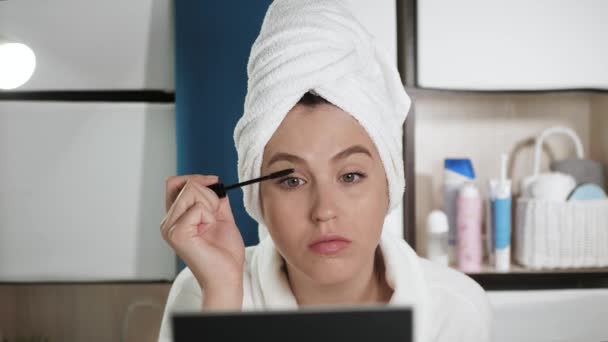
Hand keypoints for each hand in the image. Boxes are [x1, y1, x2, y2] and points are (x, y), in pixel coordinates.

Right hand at [161, 175, 244, 306]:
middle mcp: (168, 222)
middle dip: (208, 195)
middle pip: (186, 184)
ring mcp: (170, 228)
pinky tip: (208, 231)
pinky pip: (197, 207)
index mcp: (175, 217)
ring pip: (191, 191)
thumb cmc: (224, 253)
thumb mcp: (221, 217)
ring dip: (210, 205)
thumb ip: (215, 200)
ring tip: (211, 226)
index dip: (196, 179)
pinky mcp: (177, 233)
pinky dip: (209, 216)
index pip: (174, 183)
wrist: (227, 276)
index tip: (213, 183)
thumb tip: (213, 182)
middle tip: (214, 217)